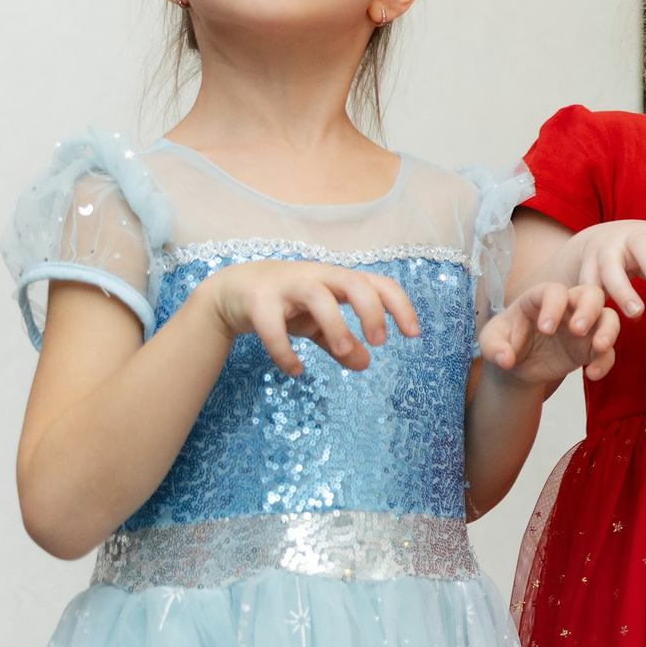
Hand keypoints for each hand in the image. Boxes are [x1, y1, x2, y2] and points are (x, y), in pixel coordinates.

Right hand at [202, 259, 420, 375]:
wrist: (232, 290)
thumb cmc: (287, 303)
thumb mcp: (317, 324)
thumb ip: (340, 342)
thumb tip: (365, 364)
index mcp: (337, 280)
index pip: (379, 283)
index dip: (400, 305)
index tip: (413, 334)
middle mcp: (316, 276)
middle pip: (353, 282)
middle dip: (371, 310)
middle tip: (379, 341)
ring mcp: (286, 286)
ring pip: (317, 296)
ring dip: (335, 325)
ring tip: (342, 351)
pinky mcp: (257, 301)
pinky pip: (272, 326)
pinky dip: (284, 351)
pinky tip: (295, 370)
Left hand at [480, 283, 621, 386]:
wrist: (516, 365)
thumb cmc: (505, 343)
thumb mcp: (490, 342)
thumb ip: (494, 347)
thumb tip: (506, 359)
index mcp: (541, 298)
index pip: (554, 291)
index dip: (553, 307)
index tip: (545, 330)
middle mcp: (567, 307)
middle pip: (591, 294)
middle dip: (589, 310)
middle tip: (576, 331)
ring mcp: (583, 327)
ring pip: (608, 317)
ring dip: (608, 330)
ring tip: (599, 347)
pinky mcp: (589, 349)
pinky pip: (608, 351)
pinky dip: (605, 361)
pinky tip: (592, 374)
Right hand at [564, 220, 645, 319]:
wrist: (604, 237)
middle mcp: (632, 238)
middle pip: (644, 244)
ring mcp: (607, 249)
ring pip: (611, 265)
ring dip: (623, 289)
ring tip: (636, 313)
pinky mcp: (586, 264)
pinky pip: (587, 281)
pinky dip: (593, 298)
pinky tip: (603, 317)